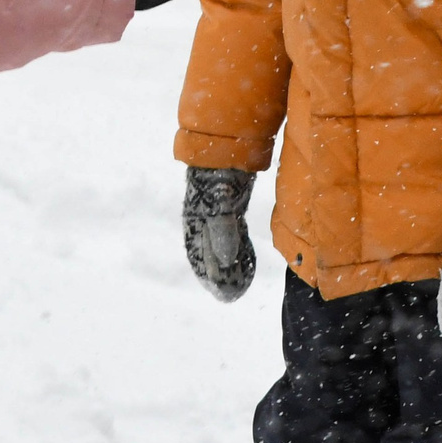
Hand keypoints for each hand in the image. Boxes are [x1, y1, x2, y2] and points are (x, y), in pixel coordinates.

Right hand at [183, 167, 256, 301]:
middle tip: (232, 295)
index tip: (221, 295)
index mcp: (194, 223)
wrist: (228, 147)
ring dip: (230, 264)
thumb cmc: (219, 177)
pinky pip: (232, 233)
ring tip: (241, 282)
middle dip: (219, 275)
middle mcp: (203, 221)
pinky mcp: (230, 206)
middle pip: (209, 253)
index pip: (198, 256)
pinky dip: (238, 247)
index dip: (208, 277)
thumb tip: (228, 262)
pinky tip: (246, 257)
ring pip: (222, 245)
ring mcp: (217, 214)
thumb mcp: (221, 205)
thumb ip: (224, 233)